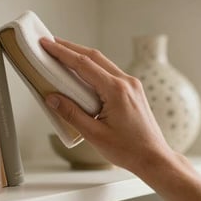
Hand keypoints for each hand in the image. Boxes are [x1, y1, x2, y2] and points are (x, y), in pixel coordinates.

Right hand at [40, 37, 172, 170]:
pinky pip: (109, 72)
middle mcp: (126, 82)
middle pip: (94, 56)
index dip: (62, 53)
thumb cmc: (128, 149)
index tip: (46, 44)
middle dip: (70, 48)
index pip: (84, 64)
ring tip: (63, 54)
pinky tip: (82, 72)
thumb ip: (71, 114)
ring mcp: (131, 84)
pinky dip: (93, 68)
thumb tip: (51, 98)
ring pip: (103, 62)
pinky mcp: (132, 90)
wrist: (153, 157)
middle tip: (51, 44)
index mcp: (116, 90)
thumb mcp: (94, 135)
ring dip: (82, 56)